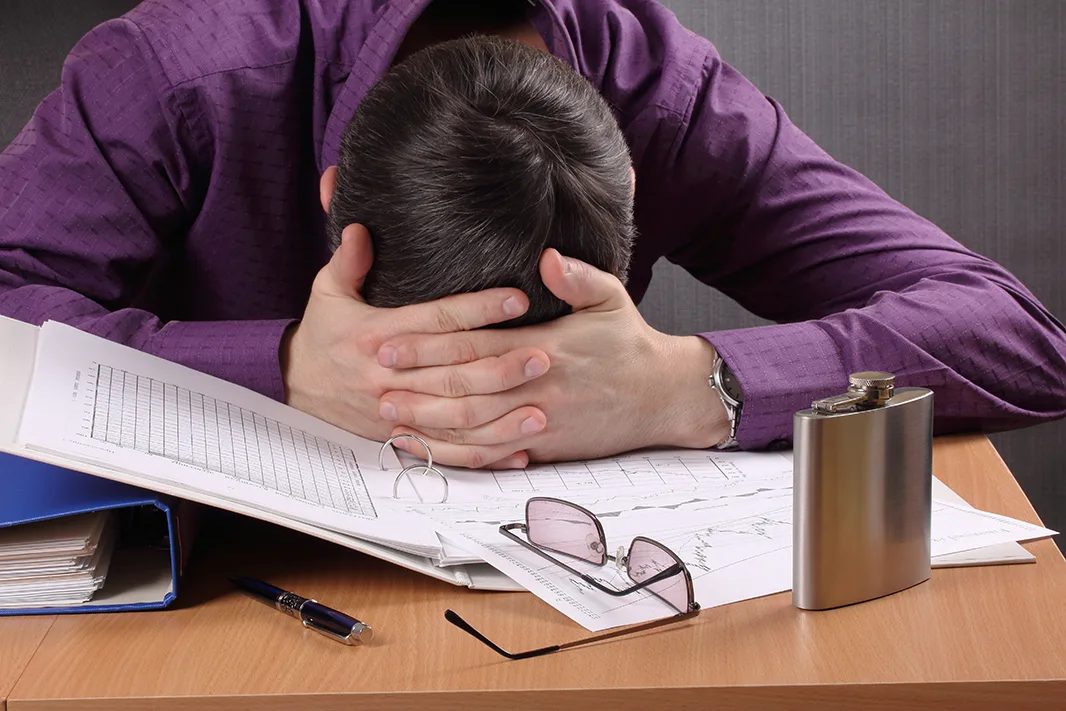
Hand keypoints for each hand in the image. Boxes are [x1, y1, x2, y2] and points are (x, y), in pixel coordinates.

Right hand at [281, 224, 551, 443]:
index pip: (436, 321)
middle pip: (453, 372)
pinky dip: (485, 455)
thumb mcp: (327, 293)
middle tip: (543, 354)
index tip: (517, 299)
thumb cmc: (324, 335)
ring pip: (455, 419)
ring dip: (500, 417)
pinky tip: (519, 451)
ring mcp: (398, 413)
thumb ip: (347, 261)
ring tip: (541, 409)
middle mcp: (390, 377)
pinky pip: (449, 452)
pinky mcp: (403, 438)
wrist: (297, 389)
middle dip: (500, 365)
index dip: (477, 310)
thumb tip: (359, 227)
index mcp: (377, 335)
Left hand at [377, 249, 729, 467]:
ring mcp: (541, 422)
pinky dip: (460, 455)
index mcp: (547, 347)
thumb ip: (577, 276)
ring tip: (390, 416)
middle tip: (375, 379)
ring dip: (429, 423)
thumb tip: (545, 258)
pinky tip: (432, 449)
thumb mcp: (612, 298)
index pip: (475, 344)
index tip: (391, 339)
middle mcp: (538, 388)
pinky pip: (496, 454)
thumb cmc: (632, 344)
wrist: (663, 397)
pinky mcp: (546, 447)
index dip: (429, 344)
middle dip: (416, 383)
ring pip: (475, 427)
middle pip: (465, 387)